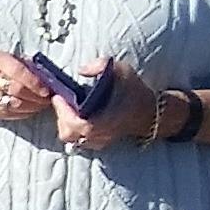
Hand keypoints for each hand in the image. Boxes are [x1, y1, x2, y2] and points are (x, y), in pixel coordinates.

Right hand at [0, 50, 39, 134]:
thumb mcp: (5, 61)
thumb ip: (24, 64)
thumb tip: (46, 75)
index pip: (18, 71)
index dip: (34, 81)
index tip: (46, 88)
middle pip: (17, 89)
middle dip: (36, 95)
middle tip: (48, 97)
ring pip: (17, 104)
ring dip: (35, 105)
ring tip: (44, 103)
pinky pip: (13, 114)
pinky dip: (27, 112)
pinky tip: (34, 108)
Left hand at [52, 56, 172, 150]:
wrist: (151, 112)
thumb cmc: (135, 92)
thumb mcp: (121, 71)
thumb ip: (101, 66)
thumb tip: (81, 70)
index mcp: (100, 121)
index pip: (72, 123)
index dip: (62, 110)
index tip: (59, 96)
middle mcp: (97, 135)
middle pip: (67, 133)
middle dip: (61, 117)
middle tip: (63, 102)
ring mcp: (99, 141)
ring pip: (72, 139)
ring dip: (66, 124)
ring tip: (70, 108)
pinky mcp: (100, 144)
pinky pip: (79, 141)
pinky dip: (75, 130)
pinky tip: (78, 116)